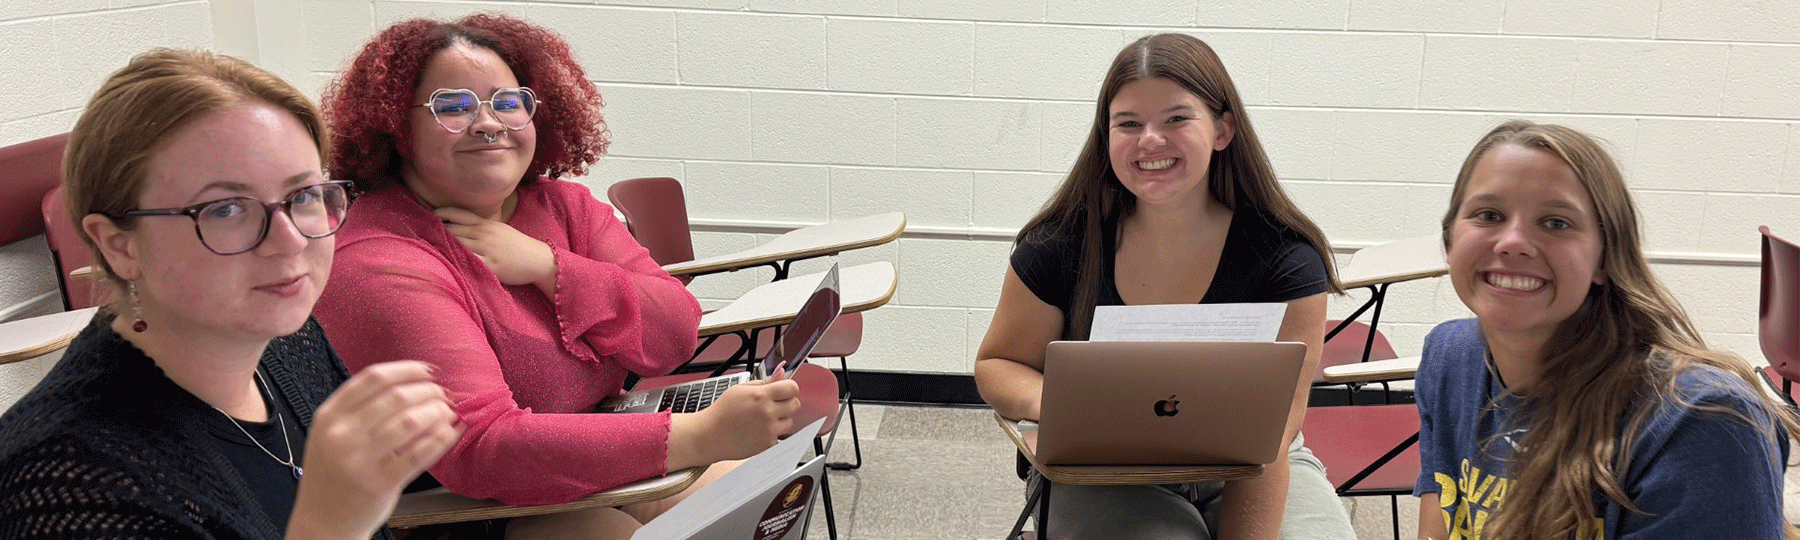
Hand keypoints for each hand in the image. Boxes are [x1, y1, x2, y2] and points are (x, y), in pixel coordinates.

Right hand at [286, 361, 463, 539]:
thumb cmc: (334, 475)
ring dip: (437, 412)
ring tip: (447, 412)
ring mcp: (358, 460)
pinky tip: (451, 431)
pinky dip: (441, 438)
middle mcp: (341, 435)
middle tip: (443, 395)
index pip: (373, 378)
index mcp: (328, 416)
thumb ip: (361, 409)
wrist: (323, 522)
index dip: (407, 370)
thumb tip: (412, 383)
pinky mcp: (379, 483)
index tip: (428, 371)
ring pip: (410, 421)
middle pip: (396, 396)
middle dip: (429, 391)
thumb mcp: (332, 435)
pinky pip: (419, 454)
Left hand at [435, 207, 555, 288]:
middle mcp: (484, 234)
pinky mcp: (491, 265)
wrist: (539, 259)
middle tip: (424, 235)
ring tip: (430, 250)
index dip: (442, 213)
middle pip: (453, 230)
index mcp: (486, 224)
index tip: (430, 216)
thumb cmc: (519, 246)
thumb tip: (461, 228)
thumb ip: (482, 228)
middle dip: (437, 233)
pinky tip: (448, 264)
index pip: (459, 214)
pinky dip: (457, 262)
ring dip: (443, 247)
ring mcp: (487, 250)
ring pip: (458, 245)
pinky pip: (469, 262)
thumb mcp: (500, 230)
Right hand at [688, 379, 799, 462]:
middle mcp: (768, 413)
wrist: (710, 435)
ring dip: (782, 419)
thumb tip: (781, 373)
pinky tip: (759, 429)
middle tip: (774, 404)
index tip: (783, 390)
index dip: (789, 388)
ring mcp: (769, 430)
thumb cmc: (723, 411)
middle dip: (787, 402)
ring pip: (790, 421)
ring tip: (764, 418)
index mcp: (761, 396)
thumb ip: (764, 382)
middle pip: (795, 404)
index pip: (792, 388)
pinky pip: (780, 435)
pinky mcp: (768, 444)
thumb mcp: (740, 389)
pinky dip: (773, 432)